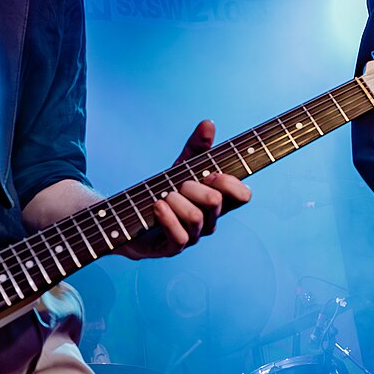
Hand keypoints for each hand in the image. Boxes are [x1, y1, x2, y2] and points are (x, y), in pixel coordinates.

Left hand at [119, 120, 250, 259]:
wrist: (130, 219)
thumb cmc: (164, 192)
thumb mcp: (180, 166)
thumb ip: (196, 146)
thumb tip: (208, 124)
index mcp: (218, 201)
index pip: (242, 196)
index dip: (231, 183)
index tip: (212, 173)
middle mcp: (210, 220)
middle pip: (216, 202)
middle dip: (194, 186)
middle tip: (179, 184)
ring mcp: (193, 236)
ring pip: (197, 218)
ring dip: (177, 201)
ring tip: (163, 197)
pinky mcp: (173, 249)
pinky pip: (180, 237)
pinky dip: (167, 218)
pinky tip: (157, 207)